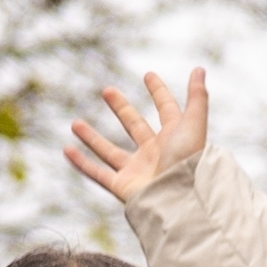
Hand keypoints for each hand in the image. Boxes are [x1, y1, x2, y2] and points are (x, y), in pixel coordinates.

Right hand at [66, 68, 210, 200]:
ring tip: (74, 123)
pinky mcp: (123, 186)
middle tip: (107, 91)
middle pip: (135, 126)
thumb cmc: (188, 161)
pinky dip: (81, 163)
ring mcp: (138, 170)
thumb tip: (199, 69)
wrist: (178, 198)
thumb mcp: (194, 122)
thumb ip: (197, 97)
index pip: (166, 109)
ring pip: (110, 151)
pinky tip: (67, 150)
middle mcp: (155, 153)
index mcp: (174, 137)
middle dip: (121, 108)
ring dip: (92, 137)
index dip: (159, 92)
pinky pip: (97, 173)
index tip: (148, 75)